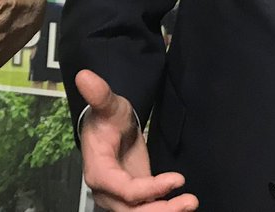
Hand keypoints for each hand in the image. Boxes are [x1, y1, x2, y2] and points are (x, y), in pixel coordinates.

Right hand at [76, 70, 198, 211]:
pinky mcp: (132, 200)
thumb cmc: (107, 117)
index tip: (178, 179)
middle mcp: (107, 192)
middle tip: (189, 201)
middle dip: (161, 210)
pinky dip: (164, 209)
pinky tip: (183, 204)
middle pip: (134, 211)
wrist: (110, 130)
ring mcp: (119, 199)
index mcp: (99, 172)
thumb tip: (85, 76)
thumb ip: (99, 94)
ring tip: (190, 203)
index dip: (150, 189)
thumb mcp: (108, 104)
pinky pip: (147, 210)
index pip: (125, 190)